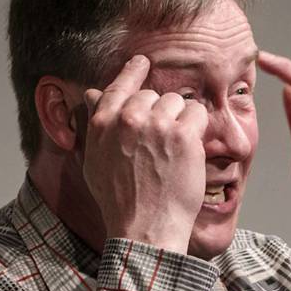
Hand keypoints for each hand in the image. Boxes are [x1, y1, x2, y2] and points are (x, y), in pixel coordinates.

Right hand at [81, 55, 209, 253]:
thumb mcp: (95, 161)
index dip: (132, 72)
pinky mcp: (183, 135)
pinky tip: (191, 148)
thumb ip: (96, 125)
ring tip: (175, 150)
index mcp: (102, 123)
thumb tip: (92, 94)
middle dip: (160, 113)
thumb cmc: (120, 200)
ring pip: (176, 101)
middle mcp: (128, 119)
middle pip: (152, 95)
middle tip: (162, 143)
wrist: (144, 227)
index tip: (141, 62)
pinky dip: (198, 127)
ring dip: (180, 120)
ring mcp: (156, 125)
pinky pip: (197, 112)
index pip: (119, 85)